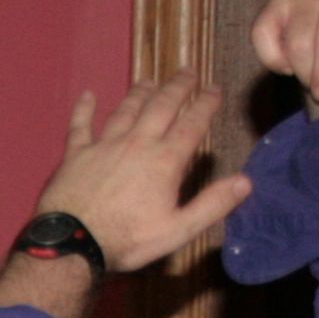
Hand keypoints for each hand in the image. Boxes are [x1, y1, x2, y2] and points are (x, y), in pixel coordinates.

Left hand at [24, 70, 252, 274]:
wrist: (73, 244)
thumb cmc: (127, 240)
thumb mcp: (177, 230)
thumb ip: (212, 205)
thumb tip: (246, 181)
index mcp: (165, 160)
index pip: (192, 124)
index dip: (206, 104)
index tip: (215, 88)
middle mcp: (136, 144)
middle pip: (161, 107)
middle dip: (177, 87)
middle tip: (187, 72)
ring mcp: (104, 146)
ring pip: (126, 110)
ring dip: (140, 93)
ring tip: (150, 81)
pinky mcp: (75, 155)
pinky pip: (80, 126)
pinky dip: (84, 109)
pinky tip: (87, 95)